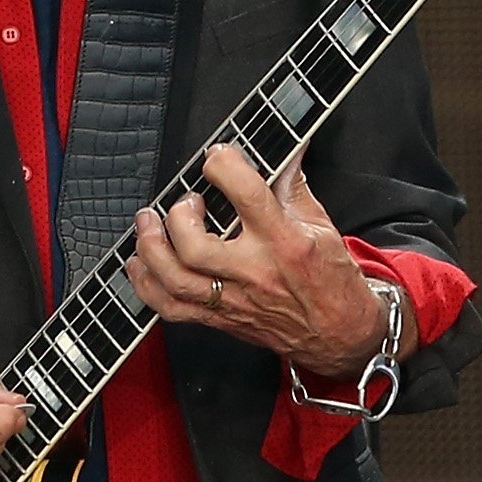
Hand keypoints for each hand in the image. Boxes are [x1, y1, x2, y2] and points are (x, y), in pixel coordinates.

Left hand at [126, 146, 398, 375]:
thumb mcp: (320, 225)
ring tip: (148, 223)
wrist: (340, 333)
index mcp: (284, 241)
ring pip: (174, 279)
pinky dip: (145, 284)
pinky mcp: (219, 318)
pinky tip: (140, 262)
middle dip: (178, 217)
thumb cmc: (330, 278)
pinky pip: (169, 307)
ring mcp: (232, 299)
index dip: (225, 166)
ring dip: (150, 247)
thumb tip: (286, 147)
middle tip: (186, 201)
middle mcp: (254, 272)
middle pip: (195, 246)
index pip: (247, 195)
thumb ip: (292, 185)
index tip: (218, 157)